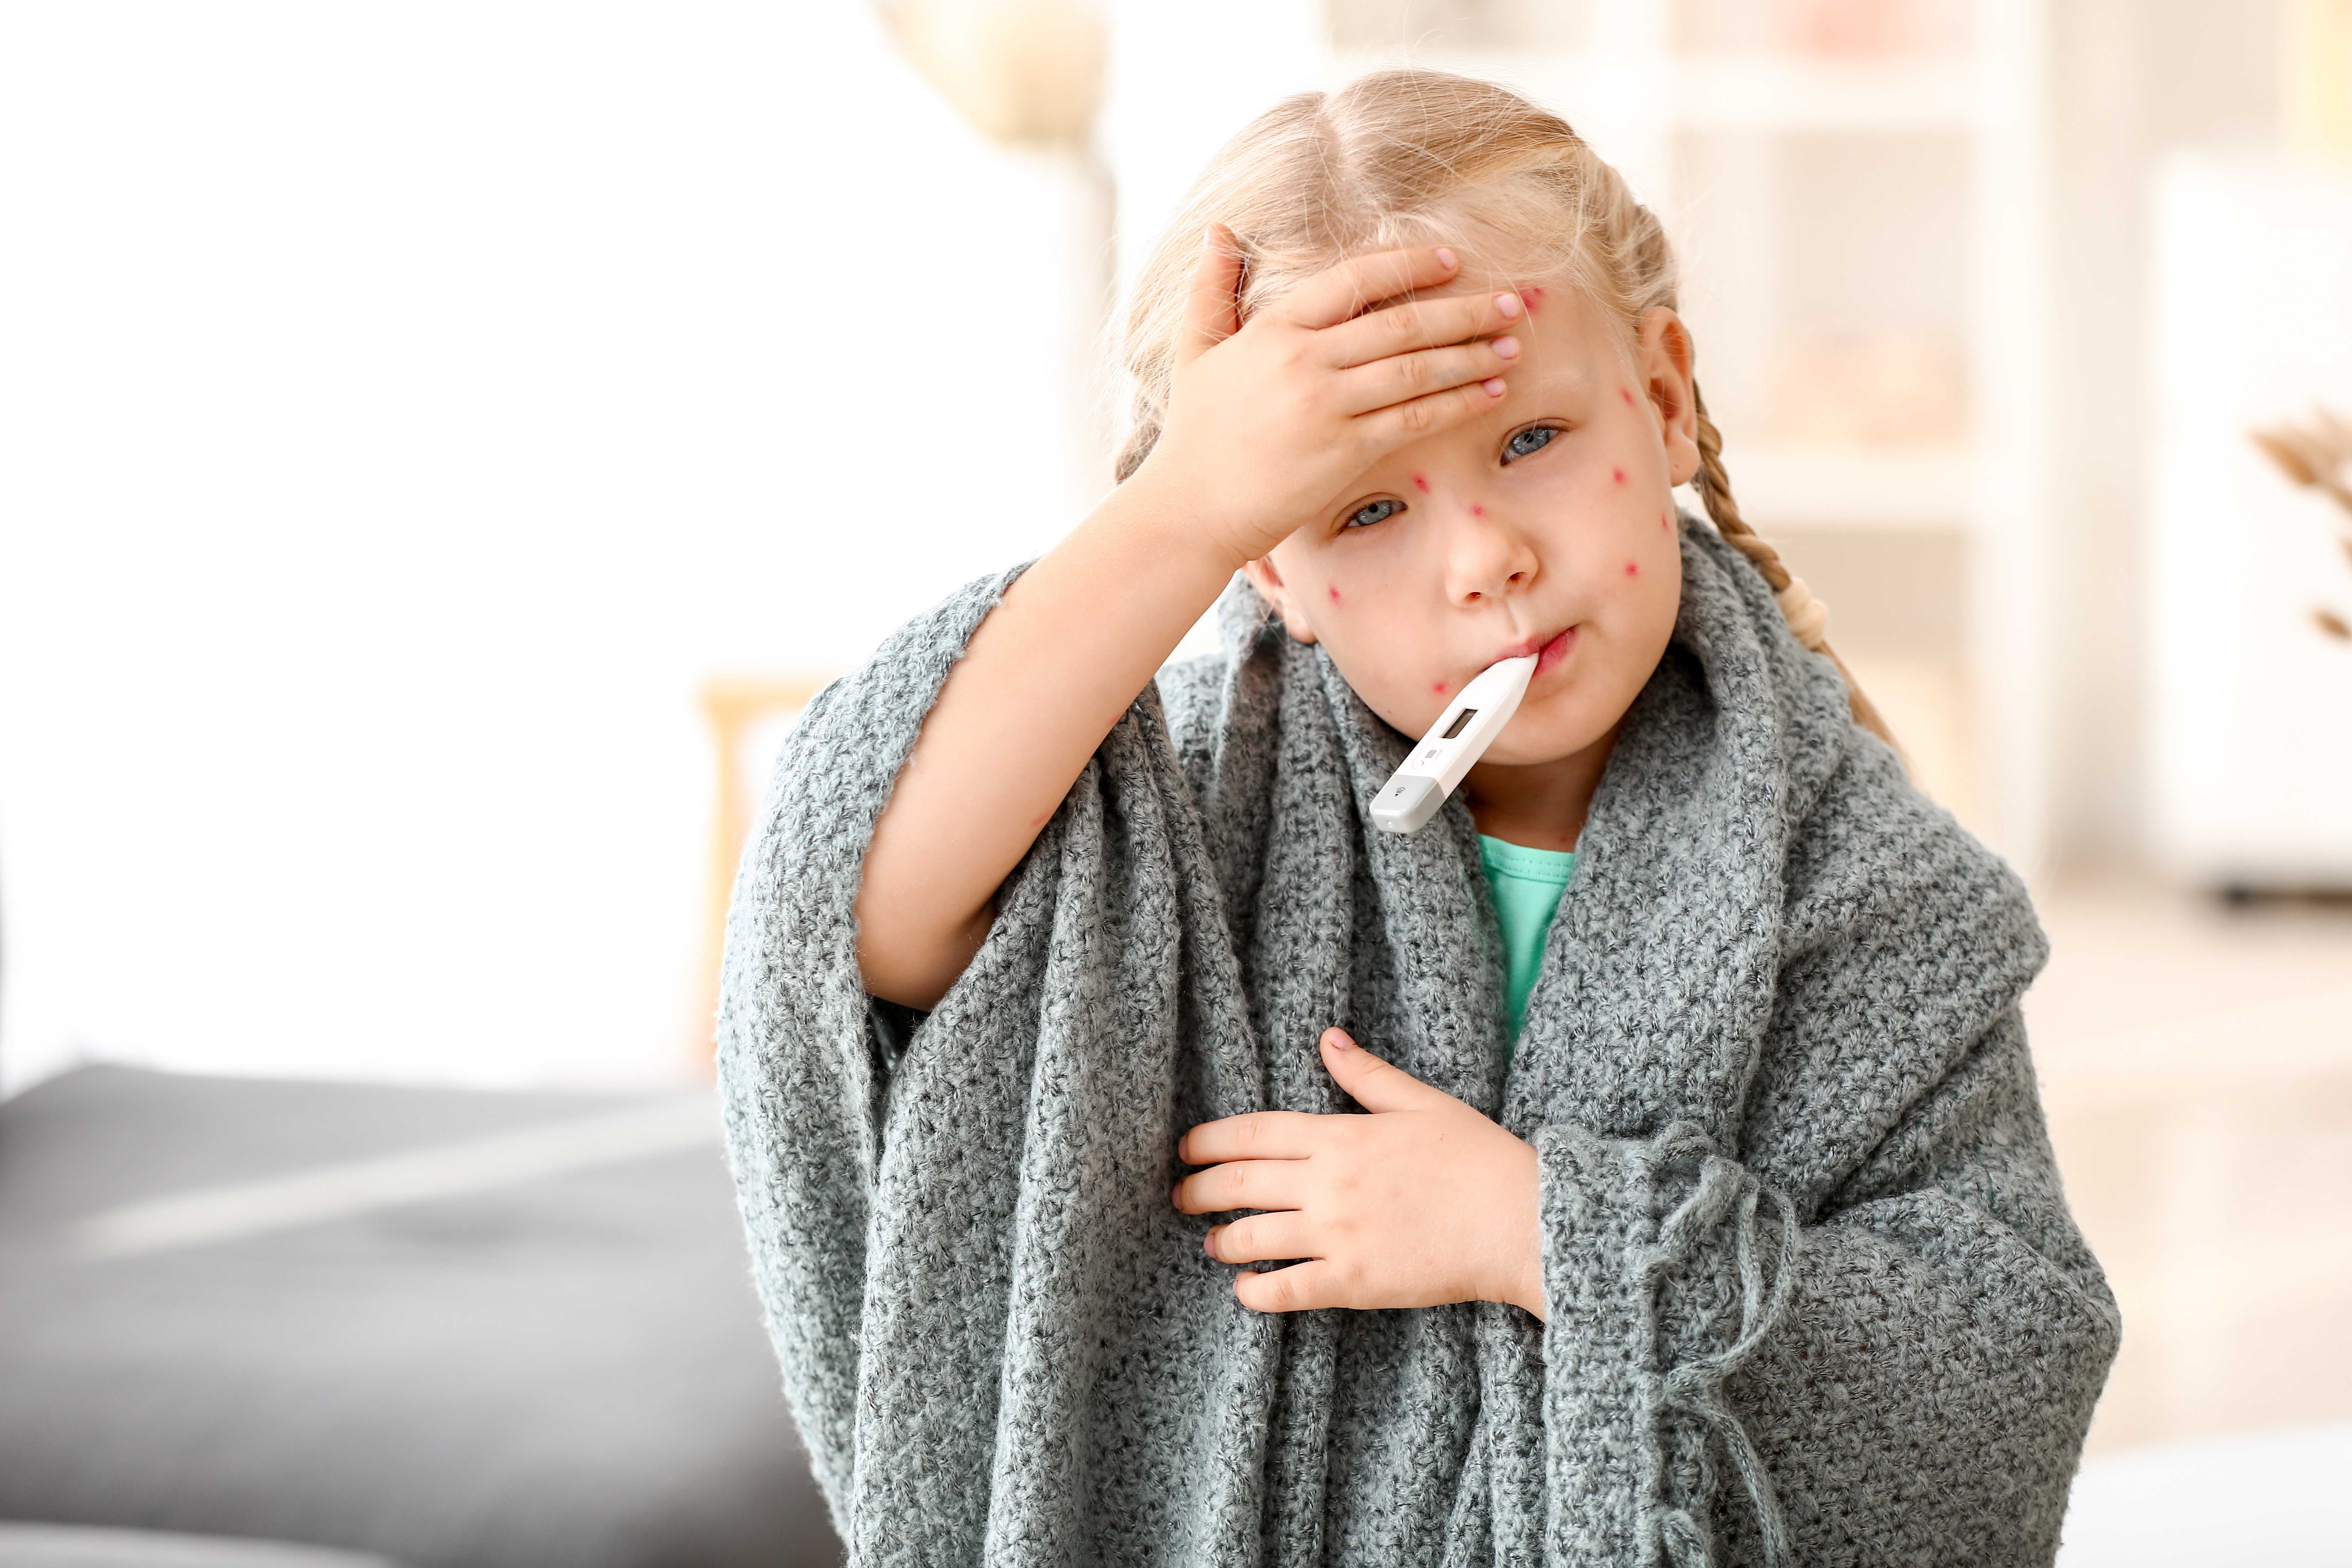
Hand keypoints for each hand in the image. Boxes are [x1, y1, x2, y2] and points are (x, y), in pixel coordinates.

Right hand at [1137, 227, 1527, 567]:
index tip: (1452, 261)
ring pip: (1415, 369)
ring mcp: (1326, 406)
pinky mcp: (1344, 451)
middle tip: (1510, 301)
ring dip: (1472, 355)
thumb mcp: (1195, 350)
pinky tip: (1489, 393)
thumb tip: (1219, 231)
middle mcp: (1304, 360)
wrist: (1190, 509)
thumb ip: (1211, 288)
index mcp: (1275, 329)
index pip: (1355, 281)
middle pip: (1400, 323)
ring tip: (1513, 344)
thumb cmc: (1194, 433)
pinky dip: (1457, 403)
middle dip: (1463, 310)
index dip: (1409, 266)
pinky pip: (1414, 419)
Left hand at [1171, 1027, 1544, 1318]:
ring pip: (1252, 1237)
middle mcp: (1328, 1183)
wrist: (1520, 1220)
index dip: (1209, 1140)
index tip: (1184, 1149)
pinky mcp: (1353, 1281)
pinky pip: (1285, 1290)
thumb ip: (1367, 1075)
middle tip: (1179, 1196)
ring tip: (1211, 1244)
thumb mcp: (1422, 1102)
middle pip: (1239, 1184)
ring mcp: (1337, 1234)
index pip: (1253, 1133)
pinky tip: (1244, 1289)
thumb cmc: (1476, 1157)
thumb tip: (1328, 1039)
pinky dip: (1254, 1291)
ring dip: (1221, 1241)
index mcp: (1340, 1135)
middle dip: (1198, 1190)